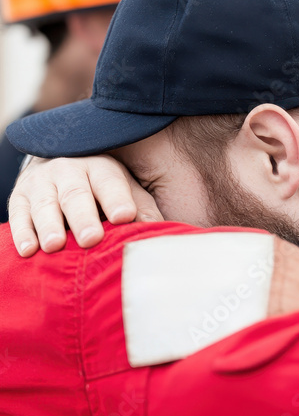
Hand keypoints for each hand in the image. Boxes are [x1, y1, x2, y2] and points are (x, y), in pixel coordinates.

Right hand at [8, 155, 162, 255]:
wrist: (55, 165)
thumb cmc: (99, 187)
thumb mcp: (124, 188)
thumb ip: (142, 207)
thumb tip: (162, 230)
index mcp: (100, 168)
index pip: (110, 182)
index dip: (117, 198)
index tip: (124, 216)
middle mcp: (68, 170)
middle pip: (75, 194)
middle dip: (83, 217)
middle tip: (90, 238)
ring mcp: (41, 182)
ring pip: (45, 204)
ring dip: (49, 225)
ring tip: (54, 245)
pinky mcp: (19, 197)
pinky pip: (19, 214)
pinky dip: (22, 232)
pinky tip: (28, 250)